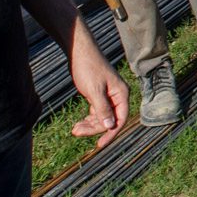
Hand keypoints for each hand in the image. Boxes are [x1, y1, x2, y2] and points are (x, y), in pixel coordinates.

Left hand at [66, 29, 127, 148]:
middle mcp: (117, 96)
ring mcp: (108, 95)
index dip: (110, 133)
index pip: (120, 119)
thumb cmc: (88, 68)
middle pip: (109, 119)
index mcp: (121, 94)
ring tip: (75, 129)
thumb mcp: (94, 90)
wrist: (79, 52)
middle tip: (76, 131)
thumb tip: (110, 125)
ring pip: (102, 117)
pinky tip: (80, 123)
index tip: (99, 144)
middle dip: (94, 128)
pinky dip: (89, 118)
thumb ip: (103, 109)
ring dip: (90, 124)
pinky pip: (97, 111)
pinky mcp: (99, 94)